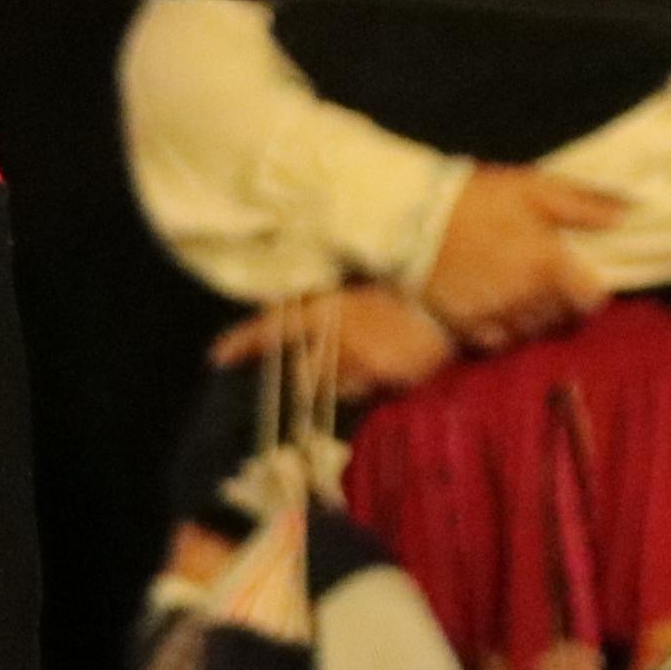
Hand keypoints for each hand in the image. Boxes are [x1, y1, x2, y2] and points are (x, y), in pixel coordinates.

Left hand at [205, 278, 451, 396]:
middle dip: (308, 377)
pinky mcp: (389, 378)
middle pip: (305, 375)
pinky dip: (376, 385)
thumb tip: (297, 295)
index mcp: (328, 307)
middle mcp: (338, 339)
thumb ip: (332, 296)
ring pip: (338, 389)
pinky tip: (392, 369)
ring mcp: (363, 362)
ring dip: (344, 384)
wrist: (453, 293)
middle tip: (319, 372)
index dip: (243, 342)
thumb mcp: (361, 279)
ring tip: (367, 367)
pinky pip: (372, 391)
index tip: (217, 355)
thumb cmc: (408, 278)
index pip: (274, 327)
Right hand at [419, 165, 624, 347]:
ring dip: (532, 315)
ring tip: (518, 290)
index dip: (589, 288)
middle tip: (543, 277)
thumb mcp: (532, 188)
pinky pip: (498, 341)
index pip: (590, 299)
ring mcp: (495, 315)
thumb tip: (625, 214)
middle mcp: (526, 297)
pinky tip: (494, 305)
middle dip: (559, 299)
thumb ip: (582, 204)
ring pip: (532, 330)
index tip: (578, 276)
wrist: (411, 219)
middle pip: (561, 316)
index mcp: (548, 264)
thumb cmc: (476, 198)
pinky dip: (502, 328)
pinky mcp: (466, 327)